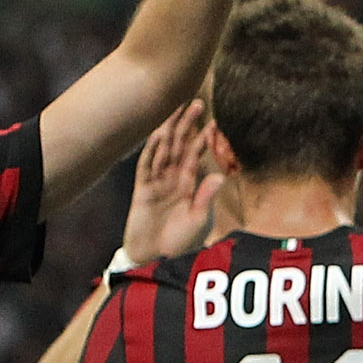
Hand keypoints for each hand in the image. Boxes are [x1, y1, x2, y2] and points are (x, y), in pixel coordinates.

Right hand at [123, 101, 223, 260]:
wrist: (157, 259)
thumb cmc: (180, 242)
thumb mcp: (199, 219)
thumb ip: (206, 197)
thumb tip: (219, 175)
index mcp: (188, 184)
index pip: (196, 155)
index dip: (204, 138)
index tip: (214, 120)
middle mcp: (172, 178)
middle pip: (180, 145)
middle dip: (187, 125)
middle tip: (197, 102)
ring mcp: (157, 182)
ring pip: (163, 150)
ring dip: (170, 130)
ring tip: (176, 110)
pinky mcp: (142, 190)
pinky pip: (147, 167)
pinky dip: (152, 151)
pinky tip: (158, 135)